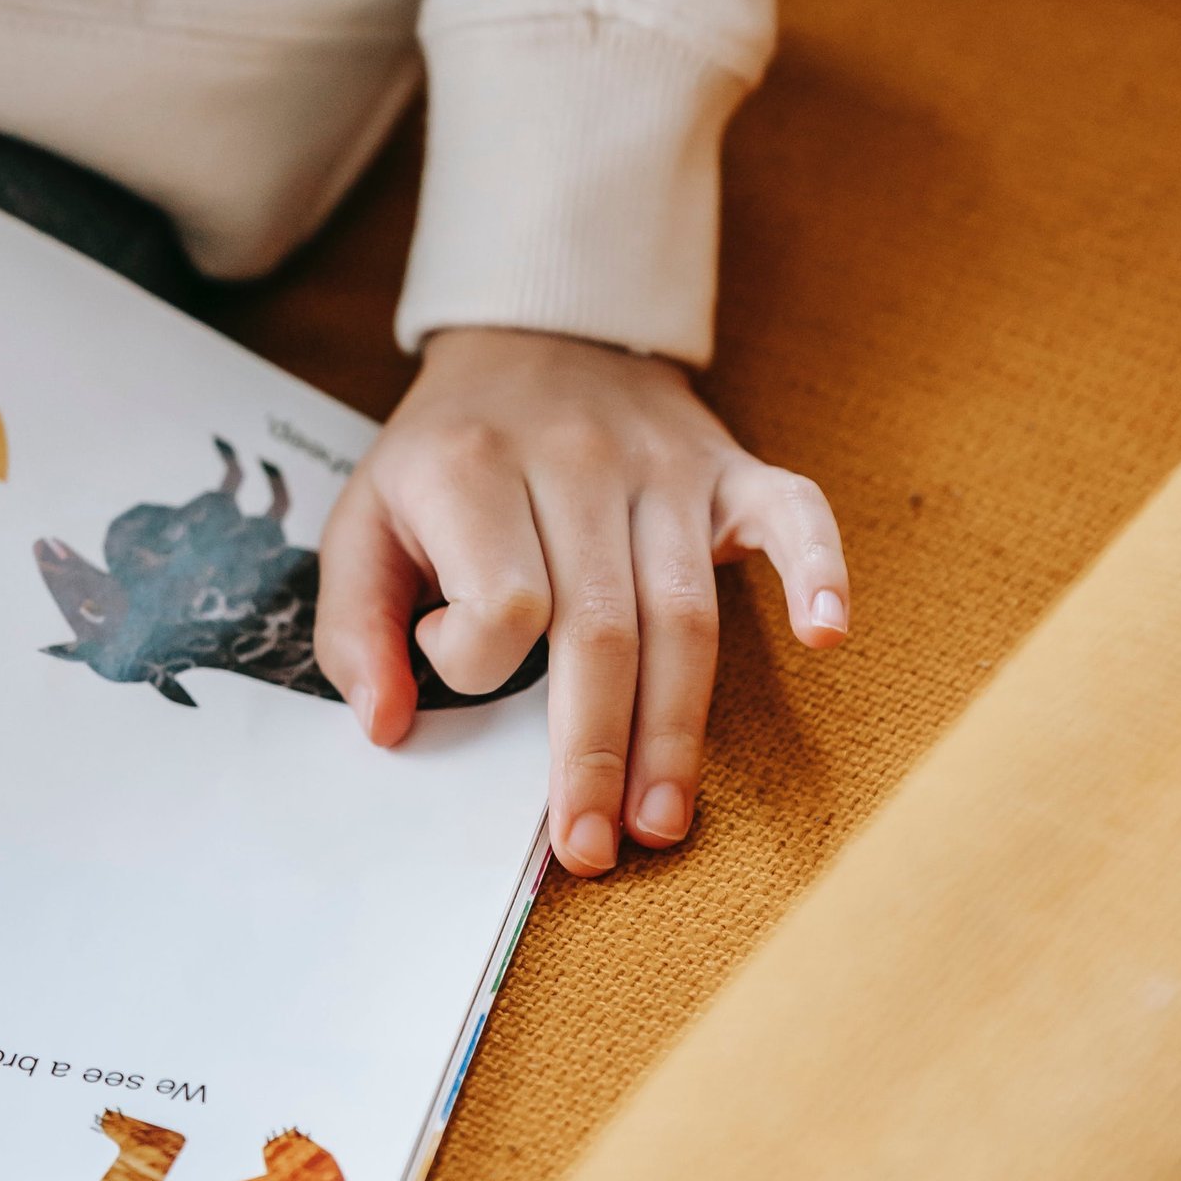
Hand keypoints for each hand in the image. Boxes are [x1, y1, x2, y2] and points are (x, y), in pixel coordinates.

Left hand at [313, 328, 848, 874]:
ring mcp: (662, 465)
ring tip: (665, 818)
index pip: (499, 605)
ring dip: (679, 727)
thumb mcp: (363, 520)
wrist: (534, 333)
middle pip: (600, 632)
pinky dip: (818, 569)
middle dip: (596, 754)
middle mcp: (574, 465)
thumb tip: (387, 726)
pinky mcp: (728, 467)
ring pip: (684, 611)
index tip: (453, 660)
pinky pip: (791, 513)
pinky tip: (826, 635)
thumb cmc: (448, 453)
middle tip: (592, 847)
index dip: (471, 660)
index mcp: (473, 474)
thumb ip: (354, 627)